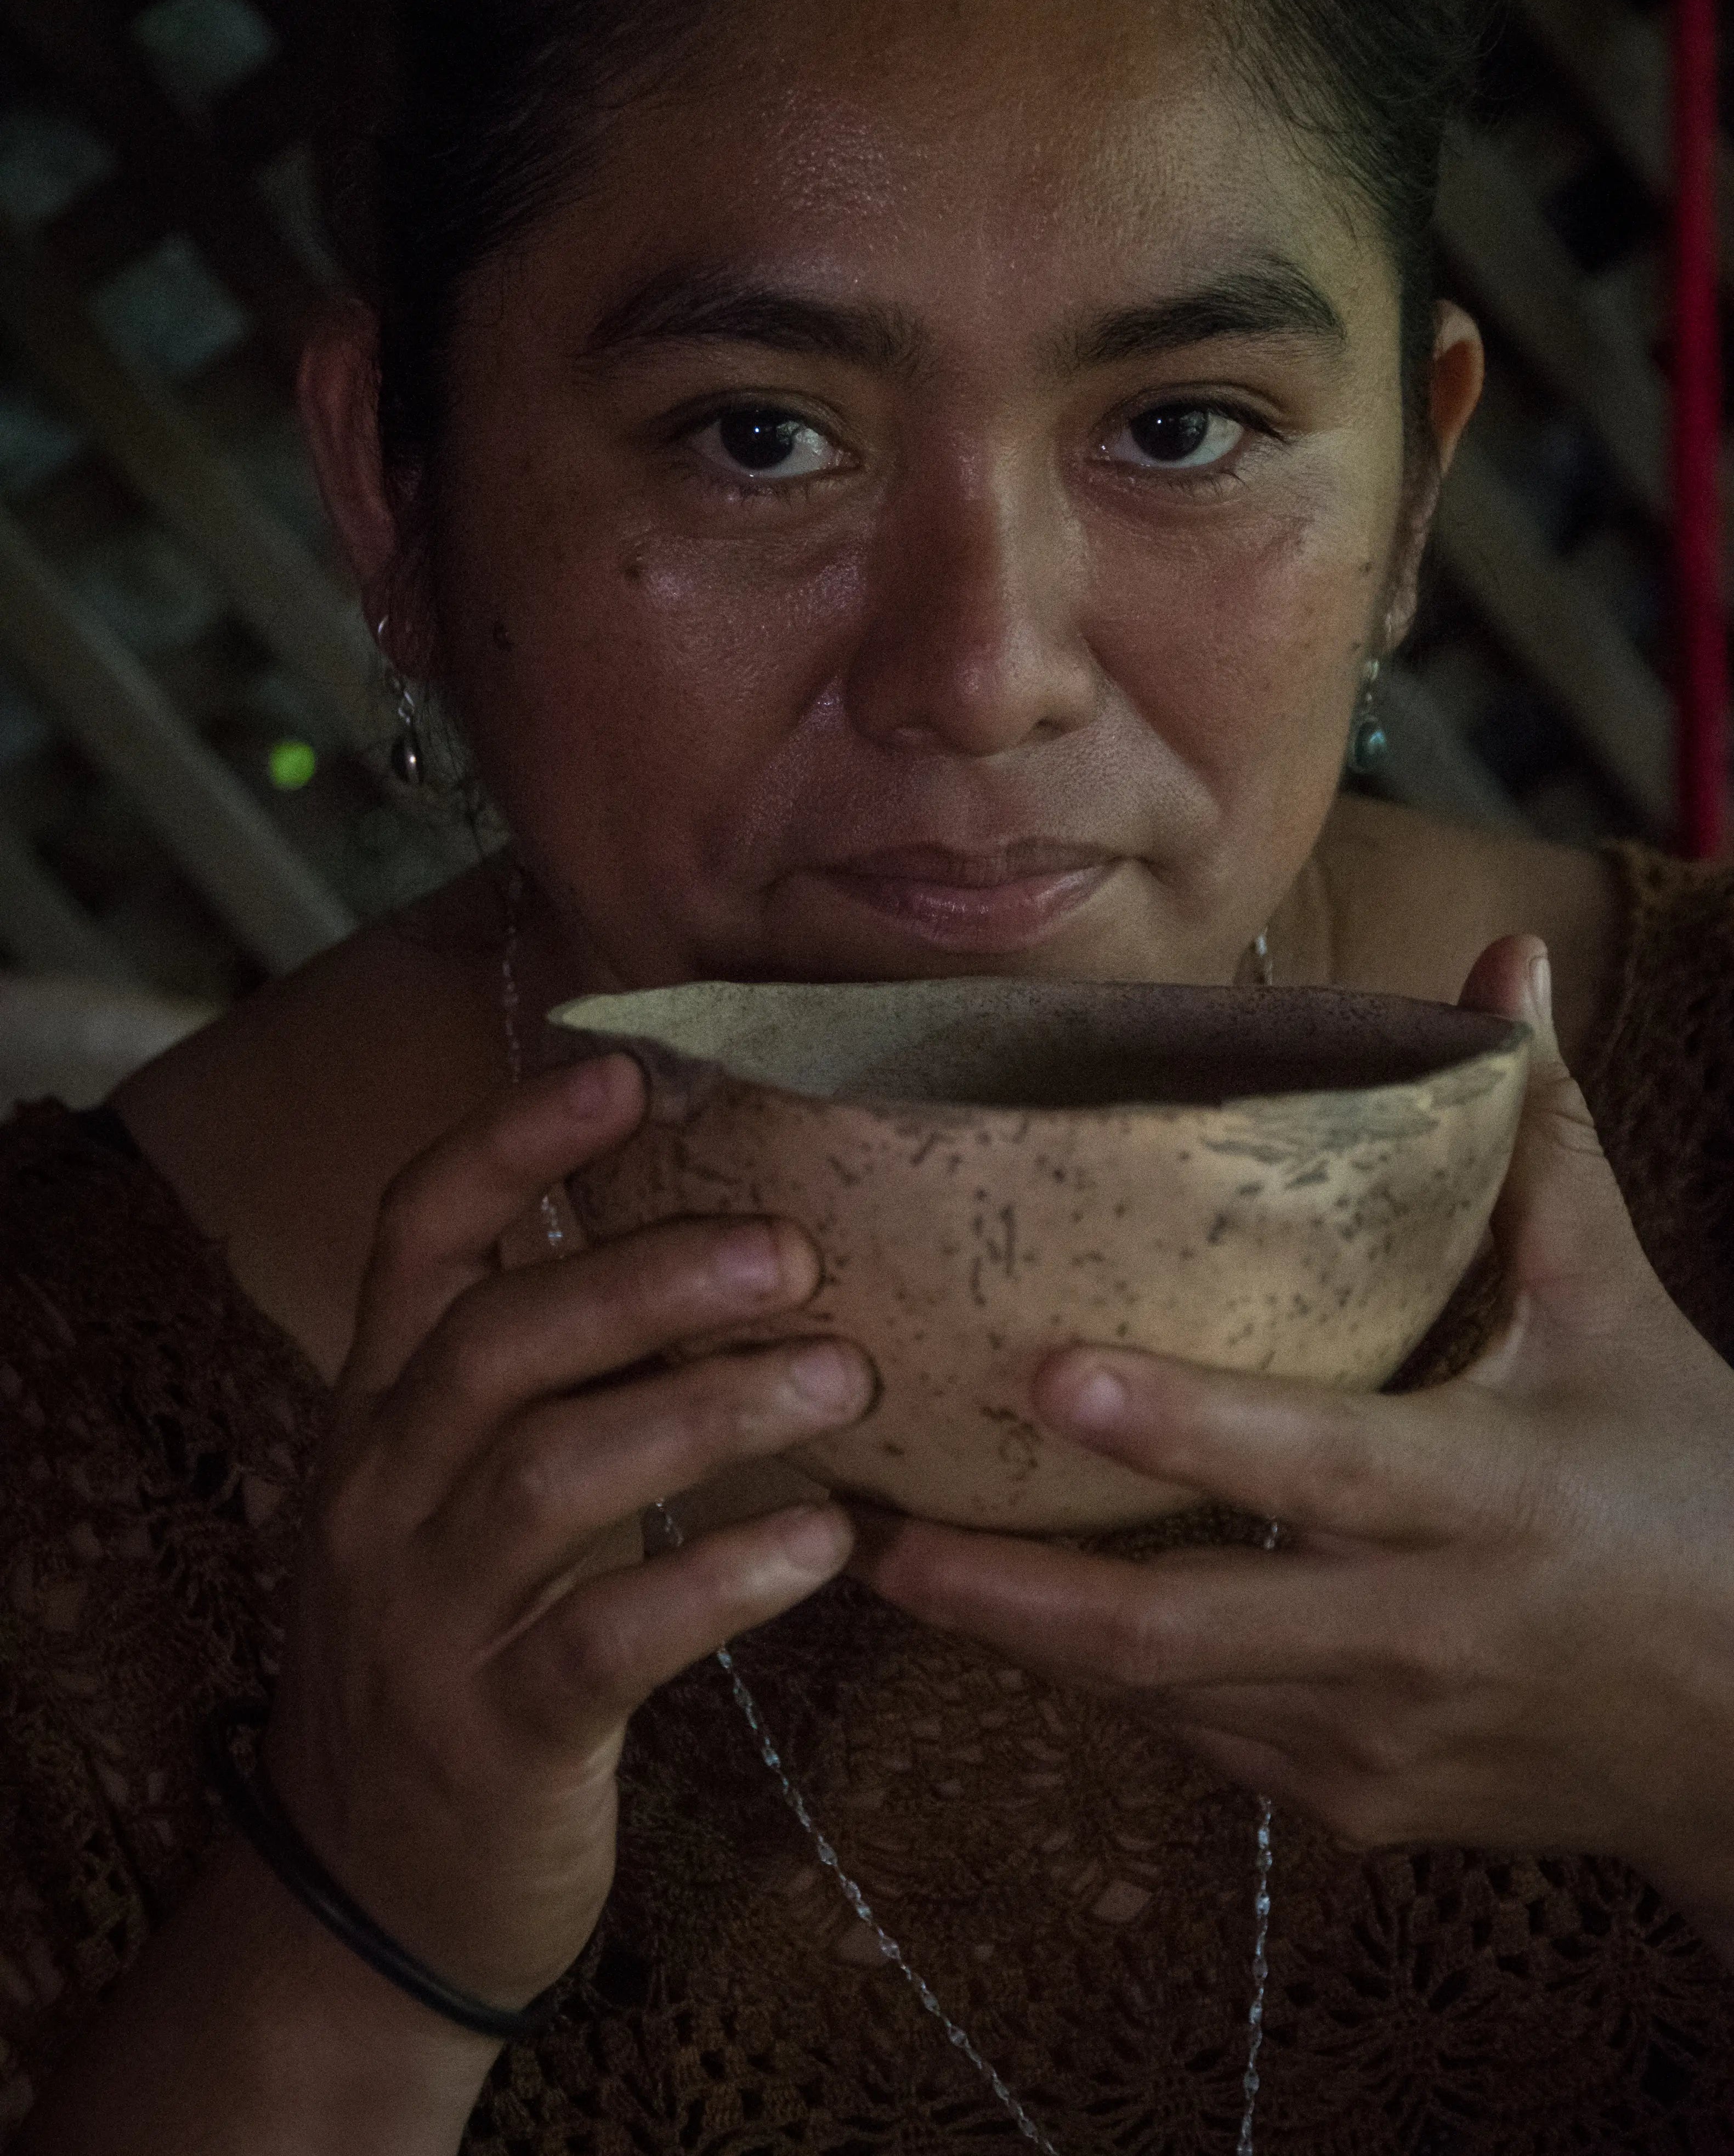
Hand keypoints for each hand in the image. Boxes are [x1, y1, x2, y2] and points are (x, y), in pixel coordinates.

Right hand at [261, 1055, 874, 2014]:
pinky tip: (827, 1547)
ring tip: (841, 1383)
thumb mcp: (465, 1495)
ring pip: (554, 1474)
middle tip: (793, 1249)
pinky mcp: (492, 1734)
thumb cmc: (460, 1645)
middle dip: (645, 1277)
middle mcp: (379, 1493)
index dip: (512, 1144)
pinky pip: (607, 1635)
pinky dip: (722, 1579)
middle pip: (499, 1340)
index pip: (416, 1238)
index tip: (626, 1072)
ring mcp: (423, 1616)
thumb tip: (719, 1242)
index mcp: (376, 1412)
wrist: (368, 1895)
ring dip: (707, 1411)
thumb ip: (553, 1384)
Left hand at [852, 938, 1733, 1957]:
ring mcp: (1380, 1740)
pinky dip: (1115, 1683)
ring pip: (1164, 1699)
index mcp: (1482, 1495)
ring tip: (899, 1565)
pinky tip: (1026, 1621)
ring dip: (1029, 1642)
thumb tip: (1508, 962)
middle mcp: (1417, 1633)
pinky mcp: (1360, 1804)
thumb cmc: (1690, 1490)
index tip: (1040, 1375)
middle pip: (1176, 1632)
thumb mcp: (1620, 1311)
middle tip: (879, 1529)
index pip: (1309, 1461)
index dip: (1177, 1426)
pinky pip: (1205, 1741)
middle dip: (1011, 1595)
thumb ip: (1541, 1142)